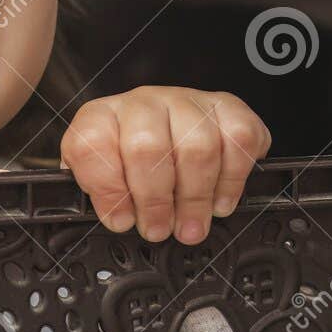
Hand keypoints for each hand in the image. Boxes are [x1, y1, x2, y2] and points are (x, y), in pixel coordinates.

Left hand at [59, 86, 270, 245]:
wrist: (172, 131)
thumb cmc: (134, 162)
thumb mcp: (104, 176)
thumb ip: (101, 193)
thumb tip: (117, 219)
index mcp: (102, 117)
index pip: (93, 142)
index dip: (107, 188)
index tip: (121, 220)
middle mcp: (143, 103)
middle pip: (147, 147)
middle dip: (154, 200)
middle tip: (158, 229)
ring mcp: (185, 101)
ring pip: (196, 146)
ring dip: (195, 198)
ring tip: (191, 226)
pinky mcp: (225, 107)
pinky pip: (238, 139)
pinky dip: (232, 179)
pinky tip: (221, 201)